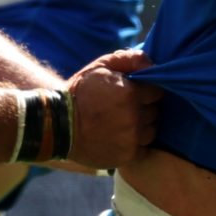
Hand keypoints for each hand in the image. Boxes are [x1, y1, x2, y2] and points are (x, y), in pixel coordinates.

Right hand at [57, 48, 155, 170]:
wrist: (58, 125)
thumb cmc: (80, 93)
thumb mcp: (100, 67)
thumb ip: (129, 59)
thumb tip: (152, 62)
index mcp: (130, 93)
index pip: (157, 91)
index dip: (146, 91)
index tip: (134, 93)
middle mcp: (134, 117)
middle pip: (155, 112)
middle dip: (144, 108)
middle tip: (124, 108)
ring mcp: (131, 139)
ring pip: (151, 131)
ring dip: (141, 127)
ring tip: (122, 124)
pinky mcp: (127, 156)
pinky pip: (144, 149)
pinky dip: (136, 144)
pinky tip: (121, 138)